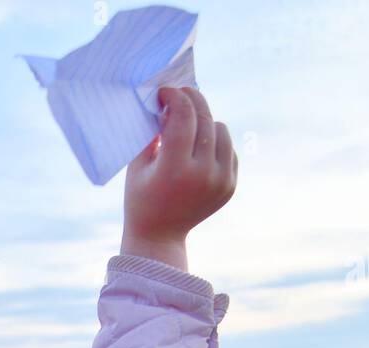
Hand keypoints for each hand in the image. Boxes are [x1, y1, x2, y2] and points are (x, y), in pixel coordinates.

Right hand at [121, 87, 237, 269]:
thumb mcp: (138, 164)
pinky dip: (214, 141)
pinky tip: (198, 148)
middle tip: (180, 94)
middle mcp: (202, 175)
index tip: (165, 91)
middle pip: (204, 119)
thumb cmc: (141, 196)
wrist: (160, 235)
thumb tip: (170, 103)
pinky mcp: (229, 185)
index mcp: (174, 169)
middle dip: (191, 99)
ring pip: (221, 129)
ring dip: (204, 121)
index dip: (175, 97)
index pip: (183, 117)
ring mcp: (220, 181)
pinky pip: (228, 148)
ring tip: (188, 126)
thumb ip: (154, 133)